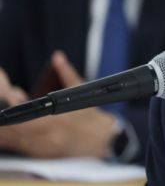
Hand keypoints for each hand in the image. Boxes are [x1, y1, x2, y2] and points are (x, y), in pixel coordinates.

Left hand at [0, 51, 117, 158]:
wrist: (105, 142)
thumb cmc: (92, 118)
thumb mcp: (81, 92)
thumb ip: (66, 73)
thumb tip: (57, 57)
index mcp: (56, 120)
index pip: (24, 114)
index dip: (11, 106)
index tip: (12, 97)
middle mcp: (47, 136)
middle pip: (12, 130)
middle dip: (5, 119)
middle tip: (6, 106)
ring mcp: (42, 149)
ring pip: (11, 141)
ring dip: (6, 129)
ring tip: (7, 118)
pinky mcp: (41, 156)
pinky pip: (18, 148)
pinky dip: (11, 138)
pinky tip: (12, 131)